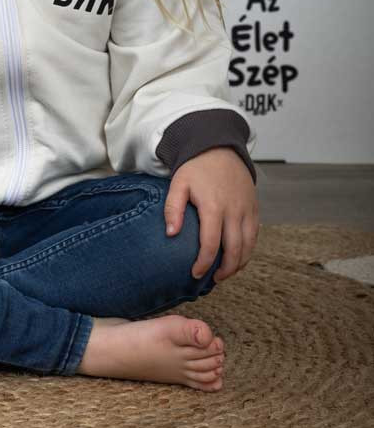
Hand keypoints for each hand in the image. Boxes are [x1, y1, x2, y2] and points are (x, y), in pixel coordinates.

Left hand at [163, 147, 259, 282]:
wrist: (220, 148)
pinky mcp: (254, 208)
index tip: (196, 274)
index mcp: (214, 206)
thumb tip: (171, 234)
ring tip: (225, 273)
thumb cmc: (196, 168)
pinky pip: (255, 235)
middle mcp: (234, 211)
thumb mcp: (179, 184)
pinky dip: (248, 250)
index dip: (204, 263)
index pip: (210, 244)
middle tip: (212, 279)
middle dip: (224, 270)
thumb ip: (173, 208)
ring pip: (248, 246)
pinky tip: (237, 257)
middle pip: (234, 250)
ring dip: (238, 264)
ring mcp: (247, 210)